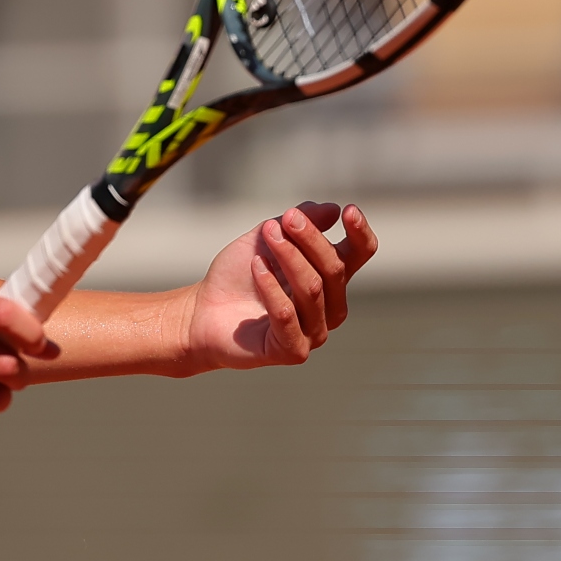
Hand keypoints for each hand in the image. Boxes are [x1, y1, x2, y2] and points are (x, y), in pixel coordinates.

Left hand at [179, 202, 377, 370]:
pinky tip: (257, 267)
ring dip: (289, 258)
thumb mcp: (266, 238)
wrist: (202, 311)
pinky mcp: (293, 351)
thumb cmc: (238, 274)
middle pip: (335, 269)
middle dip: (310, 239)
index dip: (359, 233)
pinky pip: (287, 315)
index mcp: (330, 277)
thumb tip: (332, 210)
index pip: (359, 254)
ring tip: (266, 236)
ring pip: (313, 289)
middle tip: (286, 219)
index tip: (348, 211)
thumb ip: (298, 223)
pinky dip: (271, 287)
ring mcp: (314, 332)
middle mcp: (330, 307)